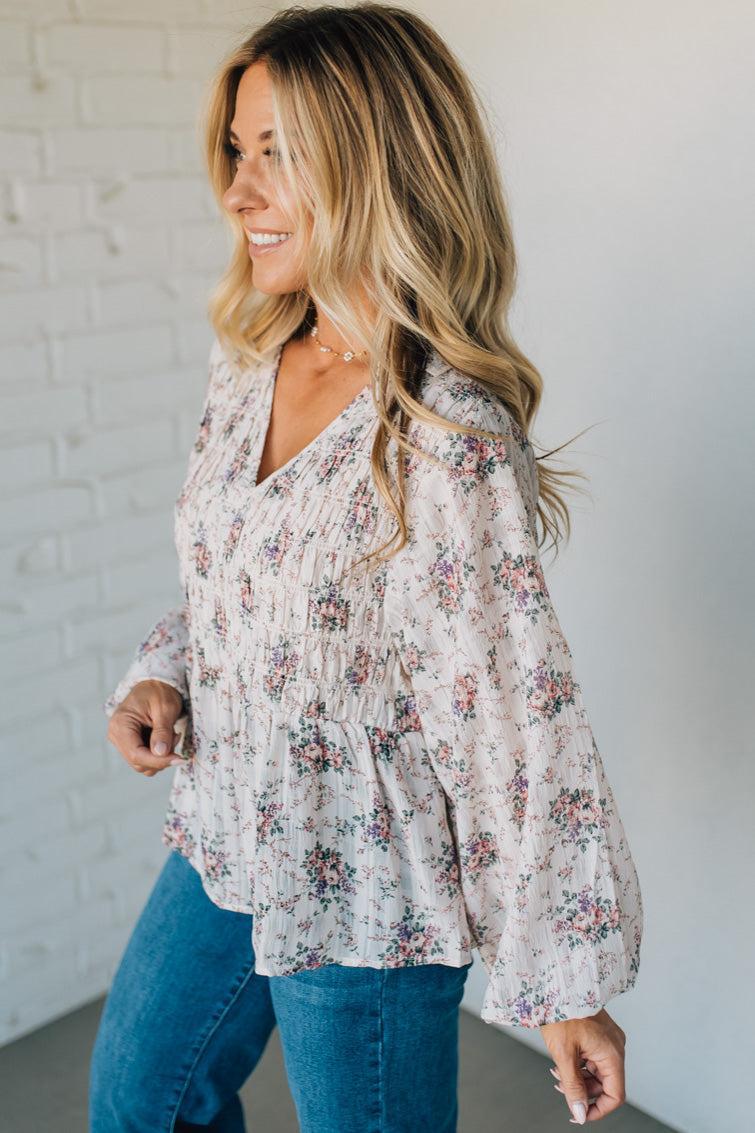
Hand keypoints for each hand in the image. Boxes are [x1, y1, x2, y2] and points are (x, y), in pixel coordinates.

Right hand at [106, 679, 185, 776]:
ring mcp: (122, 741)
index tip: (179, 759)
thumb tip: (160, 753)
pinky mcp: (130, 744)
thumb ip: (162, 731)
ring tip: (171, 734)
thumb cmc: (159, 691)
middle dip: (161, 757)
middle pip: (139, 763)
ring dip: (161, 756)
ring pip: (143, 764)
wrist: (155, 684)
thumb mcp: (165, 708)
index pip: (136, 754)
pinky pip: (145, 758)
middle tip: (176, 737)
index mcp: (121, 724)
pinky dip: (159, 753)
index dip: (158, 761)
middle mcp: (116, 735)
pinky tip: (165, 737)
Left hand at [540, 1008, 626, 1122]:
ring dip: (578, 1076)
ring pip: (597, 1070)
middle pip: (604, 1083)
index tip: (579, 1113)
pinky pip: (593, 1057)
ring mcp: (608, 1038)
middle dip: (582, 1089)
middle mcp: (615, 1046)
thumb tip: (580, 1113)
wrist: (557, 984)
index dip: (598, 1109)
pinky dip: (579, 1063)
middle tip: (560, 1085)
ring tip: (557, 1071)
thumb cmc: (562, 1013)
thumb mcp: (564, 1055)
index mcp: (613, 1054)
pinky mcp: (599, 1032)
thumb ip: (573, 1087)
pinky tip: (562, 1060)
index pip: (615, 1095)